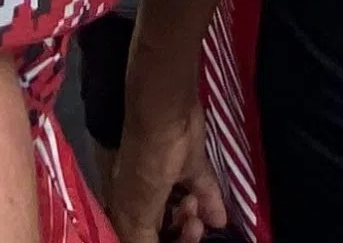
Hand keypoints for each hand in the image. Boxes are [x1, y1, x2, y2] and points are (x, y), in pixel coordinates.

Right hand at [107, 93, 227, 242]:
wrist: (165, 112)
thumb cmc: (146, 162)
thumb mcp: (136, 207)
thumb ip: (142, 236)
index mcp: (123, 204)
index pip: (138, 237)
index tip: (177, 239)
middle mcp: (141, 193)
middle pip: (160, 226)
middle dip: (178, 234)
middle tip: (193, 227)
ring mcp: (166, 176)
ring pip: (179, 210)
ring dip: (192, 218)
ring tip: (197, 208)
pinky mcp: (188, 162)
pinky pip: (200, 189)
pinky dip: (211, 205)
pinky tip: (220, 217)